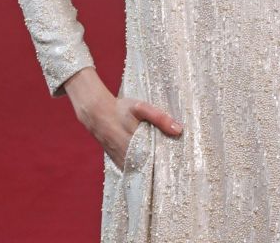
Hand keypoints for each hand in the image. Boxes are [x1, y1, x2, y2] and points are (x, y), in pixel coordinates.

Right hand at [63, 67, 182, 170]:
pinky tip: (153, 162)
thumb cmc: (120, 109)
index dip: (169, 165)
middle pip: (152, 169)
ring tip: (168, 166)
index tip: (181, 164)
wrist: (98, 113)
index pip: (158, 164)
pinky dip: (144, 168)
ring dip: (154, 169)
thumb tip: (179, 130)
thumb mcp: (140, 108)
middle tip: (178, 165)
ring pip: (143, 171)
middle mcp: (129, 159)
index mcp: (137, 147)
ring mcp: (123, 163)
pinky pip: (134, 170)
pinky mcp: (119, 163)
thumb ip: (159, 118)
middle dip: (164, 168)